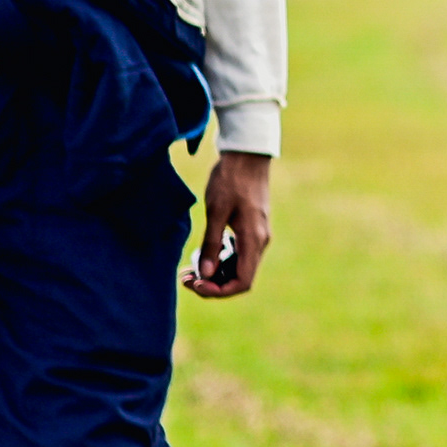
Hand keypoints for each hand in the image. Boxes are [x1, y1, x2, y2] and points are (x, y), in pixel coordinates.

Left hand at [186, 151, 274, 296]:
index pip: (242, 282)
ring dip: (216, 273)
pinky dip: (222, 260)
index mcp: (253, 240)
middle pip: (240, 278)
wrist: (247, 155)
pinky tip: (204, 253)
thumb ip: (211, 244)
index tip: (196, 284)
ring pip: (239, 267)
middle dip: (213, 284)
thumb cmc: (231, 180)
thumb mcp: (216, 211)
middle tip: (186, 278)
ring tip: (190, 269)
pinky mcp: (252, 229)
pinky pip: (239, 254)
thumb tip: (205, 274)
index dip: (218, 290)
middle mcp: (259, 242)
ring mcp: (257, 236)